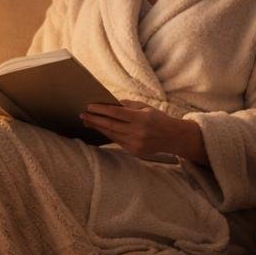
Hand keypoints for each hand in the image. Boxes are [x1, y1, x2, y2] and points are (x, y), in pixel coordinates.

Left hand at [80, 100, 205, 161]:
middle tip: (82, 114)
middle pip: (111, 125)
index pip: (117, 113)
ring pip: (111, 134)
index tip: (89, 106)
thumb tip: (108, 103)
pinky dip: (108, 134)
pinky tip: (100, 129)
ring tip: (88, 121)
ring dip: (98, 127)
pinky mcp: (134, 151)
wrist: (173, 137)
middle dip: (94, 119)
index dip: (102, 110)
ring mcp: (136, 143)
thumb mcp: (146, 107)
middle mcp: (138, 132)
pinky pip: (117, 141)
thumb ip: (128, 105)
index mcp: (142, 119)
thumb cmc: (158, 118)